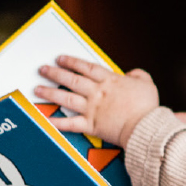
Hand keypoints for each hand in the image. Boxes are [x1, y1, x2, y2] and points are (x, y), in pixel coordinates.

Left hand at [36, 55, 159, 146]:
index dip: (71, 62)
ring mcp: (92, 109)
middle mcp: (97, 93)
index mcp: (110, 81)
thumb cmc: (147, 107)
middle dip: (55, 73)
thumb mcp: (147, 84)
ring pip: (66, 98)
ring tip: (38, 89)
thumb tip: (133, 74)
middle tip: (42, 69)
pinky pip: (69, 123)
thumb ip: (139, 76)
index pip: (86, 68)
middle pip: (71, 80)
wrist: (144, 126)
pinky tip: (45, 119)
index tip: (60, 58)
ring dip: (50, 93)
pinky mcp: (90, 125)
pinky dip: (56, 122)